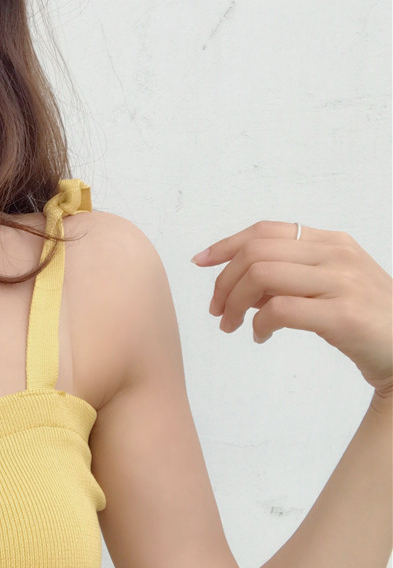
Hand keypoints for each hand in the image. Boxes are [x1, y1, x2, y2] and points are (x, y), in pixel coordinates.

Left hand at [192, 221, 392, 396]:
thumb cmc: (366, 320)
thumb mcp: (328, 287)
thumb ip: (288, 278)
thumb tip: (238, 283)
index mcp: (331, 242)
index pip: (265, 231)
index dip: (226, 244)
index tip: (201, 261)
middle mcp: (337, 255)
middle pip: (255, 252)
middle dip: (224, 282)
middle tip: (217, 311)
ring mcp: (342, 283)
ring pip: (261, 276)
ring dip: (234, 304)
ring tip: (231, 325)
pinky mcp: (343, 315)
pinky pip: (279, 310)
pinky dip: (258, 324)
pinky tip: (260, 337)